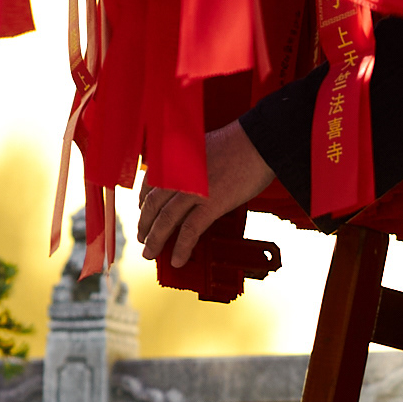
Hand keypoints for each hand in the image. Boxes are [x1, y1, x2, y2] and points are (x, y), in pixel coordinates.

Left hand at [137, 120, 274, 267]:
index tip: (143, 213)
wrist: (260, 142)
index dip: (142, 202)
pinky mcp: (211, 204)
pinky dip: (181, 247)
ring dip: (155, 240)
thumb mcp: (201, 145)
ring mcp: (193, 189)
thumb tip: (184, 180)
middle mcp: (178, 173)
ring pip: (165, 220)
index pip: (149, 184)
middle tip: (143, 238)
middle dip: (144, 225)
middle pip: (152, 205)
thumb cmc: (238, 143)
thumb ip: (187, 162)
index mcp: (174, 157)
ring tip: (150, 253)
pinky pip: (190, 231)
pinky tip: (177, 259)